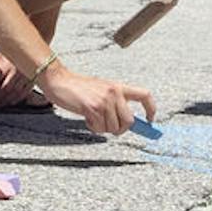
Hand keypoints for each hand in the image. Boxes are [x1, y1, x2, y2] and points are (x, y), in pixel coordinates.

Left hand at [0, 50, 40, 108]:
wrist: (35, 46)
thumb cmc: (16, 49)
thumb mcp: (3, 51)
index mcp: (8, 62)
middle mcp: (17, 70)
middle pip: (5, 89)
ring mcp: (27, 76)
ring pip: (15, 93)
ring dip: (5, 101)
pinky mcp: (34, 80)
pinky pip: (25, 93)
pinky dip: (17, 99)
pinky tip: (11, 102)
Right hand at [39, 61, 154, 134]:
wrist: (60, 81)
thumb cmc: (79, 87)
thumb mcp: (103, 89)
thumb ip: (116, 101)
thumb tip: (129, 121)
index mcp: (119, 86)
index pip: (145, 95)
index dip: (151, 109)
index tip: (150, 119)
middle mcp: (114, 92)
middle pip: (129, 121)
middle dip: (120, 129)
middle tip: (110, 127)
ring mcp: (104, 100)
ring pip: (113, 128)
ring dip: (103, 128)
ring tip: (93, 118)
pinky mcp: (92, 108)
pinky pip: (100, 128)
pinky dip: (93, 127)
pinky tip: (87, 118)